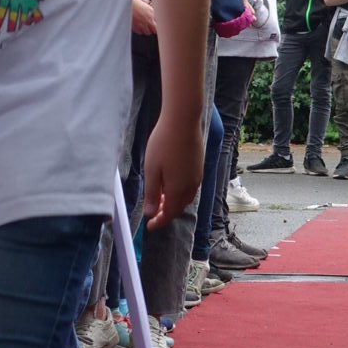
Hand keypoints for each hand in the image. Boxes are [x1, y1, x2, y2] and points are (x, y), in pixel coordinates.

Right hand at [130, 0, 157, 36]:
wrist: (122, 3)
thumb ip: (147, 2)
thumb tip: (149, 3)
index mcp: (151, 11)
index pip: (160, 22)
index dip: (158, 21)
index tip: (157, 20)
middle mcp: (148, 20)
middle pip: (155, 30)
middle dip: (154, 28)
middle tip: (152, 23)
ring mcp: (141, 25)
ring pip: (148, 33)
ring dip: (147, 29)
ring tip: (144, 24)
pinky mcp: (135, 28)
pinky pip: (140, 32)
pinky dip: (140, 30)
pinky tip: (138, 25)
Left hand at [141, 112, 203, 229]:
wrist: (183, 121)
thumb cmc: (163, 144)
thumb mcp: (151, 170)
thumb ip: (151, 194)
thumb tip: (150, 213)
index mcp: (178, 190)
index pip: (169, 214)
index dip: (158, 223)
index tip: (149, 227)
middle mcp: (191, 186)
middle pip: (178, 208)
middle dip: (166, 213)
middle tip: (152, 213)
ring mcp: (197, 176)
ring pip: (185, 198)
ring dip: (173, 202)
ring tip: (159, 198)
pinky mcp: (199, 166)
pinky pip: (190, 187)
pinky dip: (179, 192)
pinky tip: (170, 184)